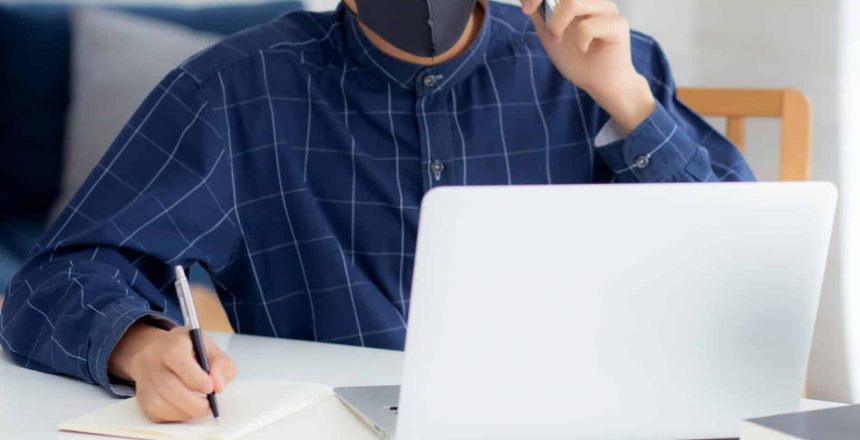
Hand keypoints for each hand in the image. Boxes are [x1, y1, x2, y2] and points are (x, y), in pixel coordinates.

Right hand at [109, 323, 237, 422]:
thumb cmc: (190, 351)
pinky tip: (185, 409)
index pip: (177, 358)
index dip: (195, 377)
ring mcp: (144, 378)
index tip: (210, 388)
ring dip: (183, 412)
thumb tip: (218, 386)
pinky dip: (173, 416)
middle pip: (167, 386)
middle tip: (209, 407)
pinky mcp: (141, 396)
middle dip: (192, 403)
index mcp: (173, 342)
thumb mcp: (212, 350)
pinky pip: (154, 413)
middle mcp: (153, 358)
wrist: (162, 352)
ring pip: (158, 403)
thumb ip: (222, 365)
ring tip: (198, 408)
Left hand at [520, 0, 655, 132]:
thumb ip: (538, 12)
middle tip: (547, 30)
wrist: (599, 83)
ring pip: (573, 2)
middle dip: (546, 7)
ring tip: (560, 40)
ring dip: (558, 24)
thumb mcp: (548, 33)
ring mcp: (607, 9)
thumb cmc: (576, 59)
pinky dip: (580, 41)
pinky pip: (588, 27)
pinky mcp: (618, 24)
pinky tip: (584, 48)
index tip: (527, 9)